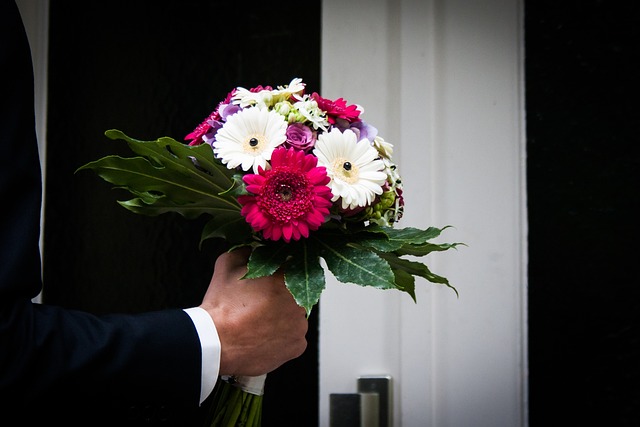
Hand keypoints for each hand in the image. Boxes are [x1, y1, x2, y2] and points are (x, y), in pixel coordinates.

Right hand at [199, 248, 307, 376]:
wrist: (216, 343)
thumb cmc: (222, 305)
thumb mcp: (227, 263)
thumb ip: (246, 251)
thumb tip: (254, 248)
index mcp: (286, 277)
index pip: (290, 269)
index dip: (276, 276)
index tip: (266, 283)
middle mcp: (299, 301)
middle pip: (294, 295)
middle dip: (280, 298)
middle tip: (258, 305)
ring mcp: (300, 326)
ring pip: (294, 318)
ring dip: (281, 318)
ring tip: (258, 323)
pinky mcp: (297, 346)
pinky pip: (293, 339)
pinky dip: (281, 338)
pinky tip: (263, 337)